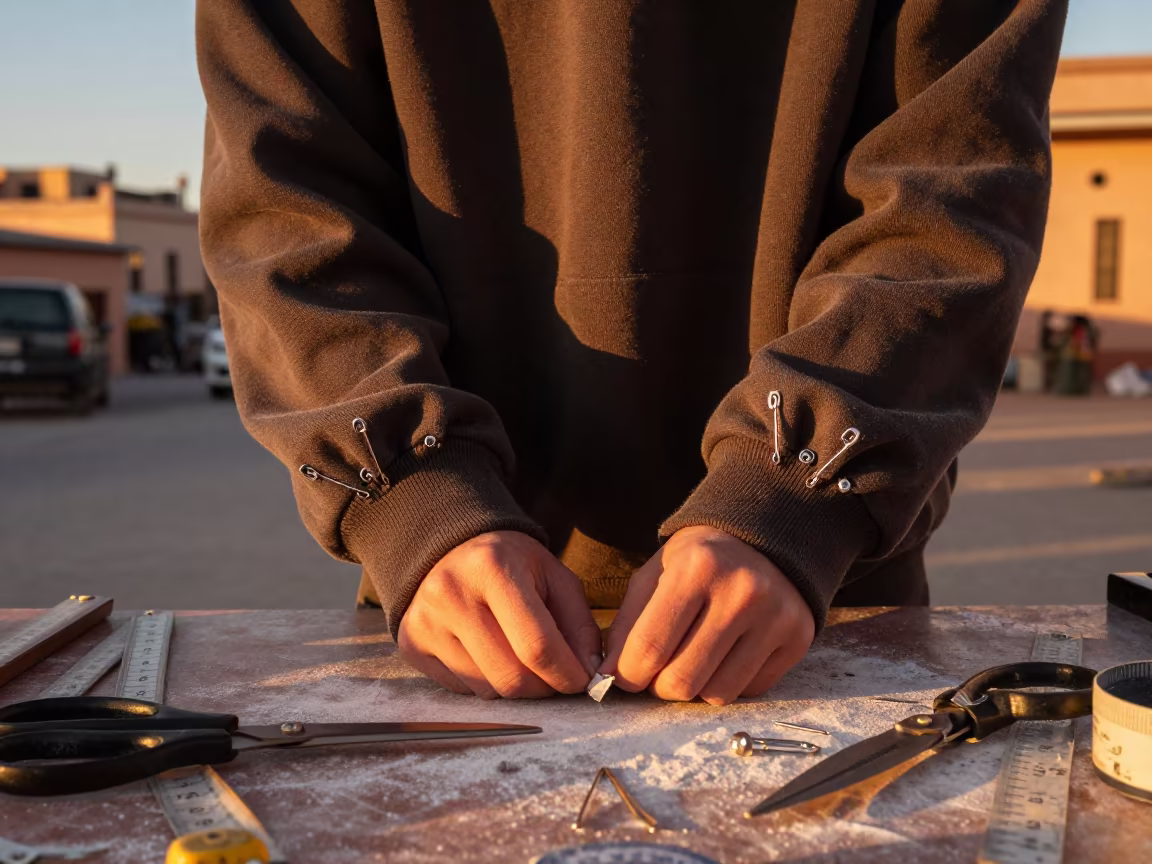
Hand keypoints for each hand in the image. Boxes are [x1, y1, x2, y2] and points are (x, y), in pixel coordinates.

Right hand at [397, 531, 600, 698]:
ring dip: (516, 688)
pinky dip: (486, 683)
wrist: (450, 549)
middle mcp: (451, 594)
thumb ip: (578, 623)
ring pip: (487, 689)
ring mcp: (426, 621)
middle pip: (511, 677)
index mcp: (493, 568)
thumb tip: (590, 673)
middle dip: (544, 687)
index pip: (537, 645)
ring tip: (522, 660)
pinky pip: (462, 690)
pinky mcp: (411, 644)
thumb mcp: (553, 576)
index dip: (567, 673)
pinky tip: (490, 656)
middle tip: (555, 676)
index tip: (583, 681)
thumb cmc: (510, 564)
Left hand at [601, 526, 814, 704]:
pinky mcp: (797, 639)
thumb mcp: (655, 575)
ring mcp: (775, 616)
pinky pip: (748, 691)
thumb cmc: (697, 562)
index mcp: (697, 567)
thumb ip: (627, 625)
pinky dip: (727, 683)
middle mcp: (742, 591)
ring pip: (716, 694)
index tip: (621, 677)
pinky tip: (724, 655)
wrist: (763, 542)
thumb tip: (607, 677)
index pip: (649, 647)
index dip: (626, 675)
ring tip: (690, 660)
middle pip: (682, 680)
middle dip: (657, 687)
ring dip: (693, 689)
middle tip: (655, 673)